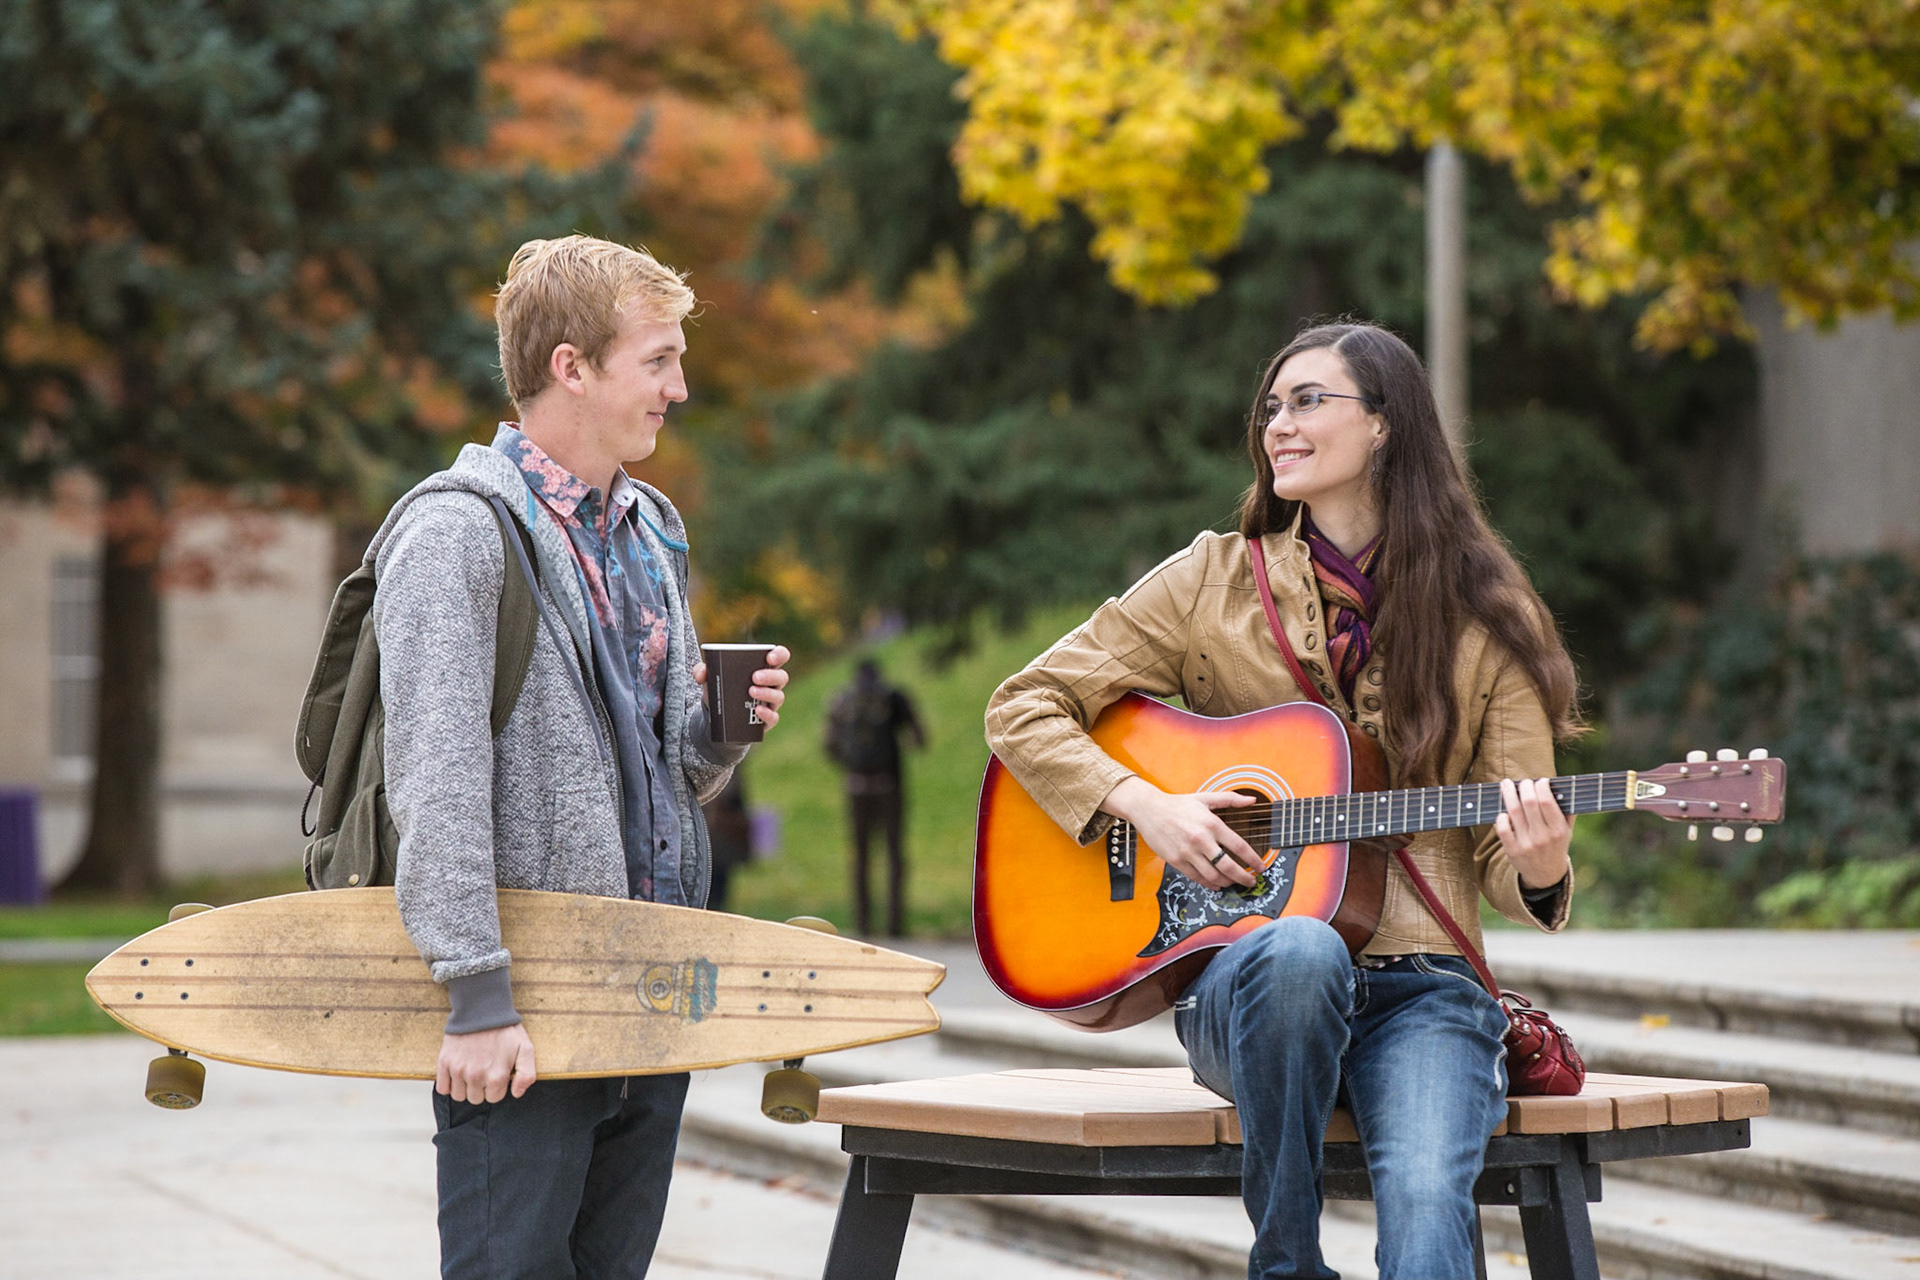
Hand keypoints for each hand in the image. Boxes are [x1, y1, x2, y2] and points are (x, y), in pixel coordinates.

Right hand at [437, 1024, 536, 1103]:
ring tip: (472, 1070)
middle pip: (476, 1099)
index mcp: (496, 1076)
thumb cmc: (505, 1029)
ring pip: (459, 1096)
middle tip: (484, 1069)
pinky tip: (458, 1072)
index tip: (497, 1072)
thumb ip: (527, 1074)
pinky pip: (443, 1088)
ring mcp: (458, 1070)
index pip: (494, 1098)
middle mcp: (476, 1076)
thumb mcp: (525, 1049)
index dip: (497, 1086)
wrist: (481, 1009)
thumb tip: (516, 1094)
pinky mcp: (444, 1062)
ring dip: (465, 1087)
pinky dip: (449, 1084)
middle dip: (481, 1088)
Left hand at [692, 646, 791, 731]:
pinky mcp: (767, 720)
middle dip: (770, 675)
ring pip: (779, 696)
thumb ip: (703, 672)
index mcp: (763, 668)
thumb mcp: (711, 679)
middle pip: (782, 677)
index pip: (780, 656)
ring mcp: (771, 703)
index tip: (770, 657)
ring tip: (751, 692)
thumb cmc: (721, 689)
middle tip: (754, 677)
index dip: (779, 654)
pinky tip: (757, 710)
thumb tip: (700, 673)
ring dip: (767, 693)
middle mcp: (771, 684)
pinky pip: (773, 717)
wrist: (717, 717)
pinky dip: (767, 714)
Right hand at [1102, 776, 1262, 889]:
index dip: (1253, 859)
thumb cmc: (1178, 804)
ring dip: (1227, 883)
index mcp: (1212, 824)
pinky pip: (1196, 877)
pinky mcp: (1176, 860)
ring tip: (1234, 883)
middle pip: (1228, 866)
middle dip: (1244, 877)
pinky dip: (1209, 884)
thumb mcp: (1205, 797)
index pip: (1239, 846)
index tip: (1261, 866)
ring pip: (1213, 876)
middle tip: (1251, 881)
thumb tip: (1252, 800)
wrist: (1148, 809)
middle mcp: (1201, 840)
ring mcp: (1188, 852)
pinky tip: (1216, 885)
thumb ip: (1230, 799)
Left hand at [1496, 777, 1572, 889]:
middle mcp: (1543, 837)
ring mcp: (1526, 844)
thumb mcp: (1567, 831)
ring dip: (1508, 794)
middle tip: (1523, 781)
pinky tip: (1503, 811)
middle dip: (1524, 786)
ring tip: (1506, 784)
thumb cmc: (1556, 846)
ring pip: (1513, 812)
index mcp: (1559, 830)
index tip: (1541, 781)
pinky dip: (1501, 816)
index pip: (1547, 801)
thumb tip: (1562, 787)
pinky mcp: (1512, 851)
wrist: (1546, 875)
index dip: (1541, 786)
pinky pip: (1502, 828)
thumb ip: (1566, 811)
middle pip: (1529, 803)